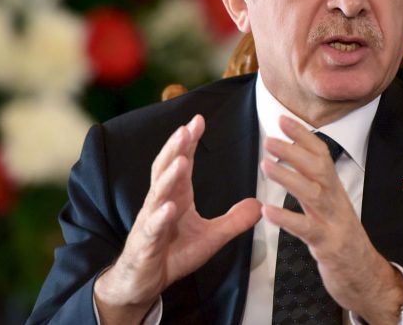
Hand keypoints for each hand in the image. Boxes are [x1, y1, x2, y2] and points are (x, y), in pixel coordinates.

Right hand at [94, 115, 261, 323]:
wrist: (144, 282)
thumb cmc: (172, 253)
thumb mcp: (211, 237)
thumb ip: (234, 220)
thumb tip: (259, 205)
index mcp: (176, 195)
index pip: (181, 162)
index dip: (188, 141)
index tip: (199, 120)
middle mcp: (160, 202)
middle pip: (166, 169)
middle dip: (176, 148)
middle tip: (186, 128)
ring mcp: (150, 221)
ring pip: (158, 194)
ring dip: (169, 177)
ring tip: (181, 160)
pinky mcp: (145, 243)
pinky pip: (153, 228)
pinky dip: (160, 217)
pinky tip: (169, 207)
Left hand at [261, 116, 402, 324]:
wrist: (366, 277)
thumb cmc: (342, 241)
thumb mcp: (331, 209)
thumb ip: (314, 187)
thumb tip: (295, 163)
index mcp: (334, 191)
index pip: (321, 155)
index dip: (303, 136)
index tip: (283, 120)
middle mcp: (336, 201)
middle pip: (318, 168)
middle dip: (294, 150)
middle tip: (270, 139)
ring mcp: (334, 223)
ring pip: (313, 194)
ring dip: (289, 177)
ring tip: (266, 166)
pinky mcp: (328, 245)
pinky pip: (307, 229)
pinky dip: (287, 219)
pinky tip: (268, 211)